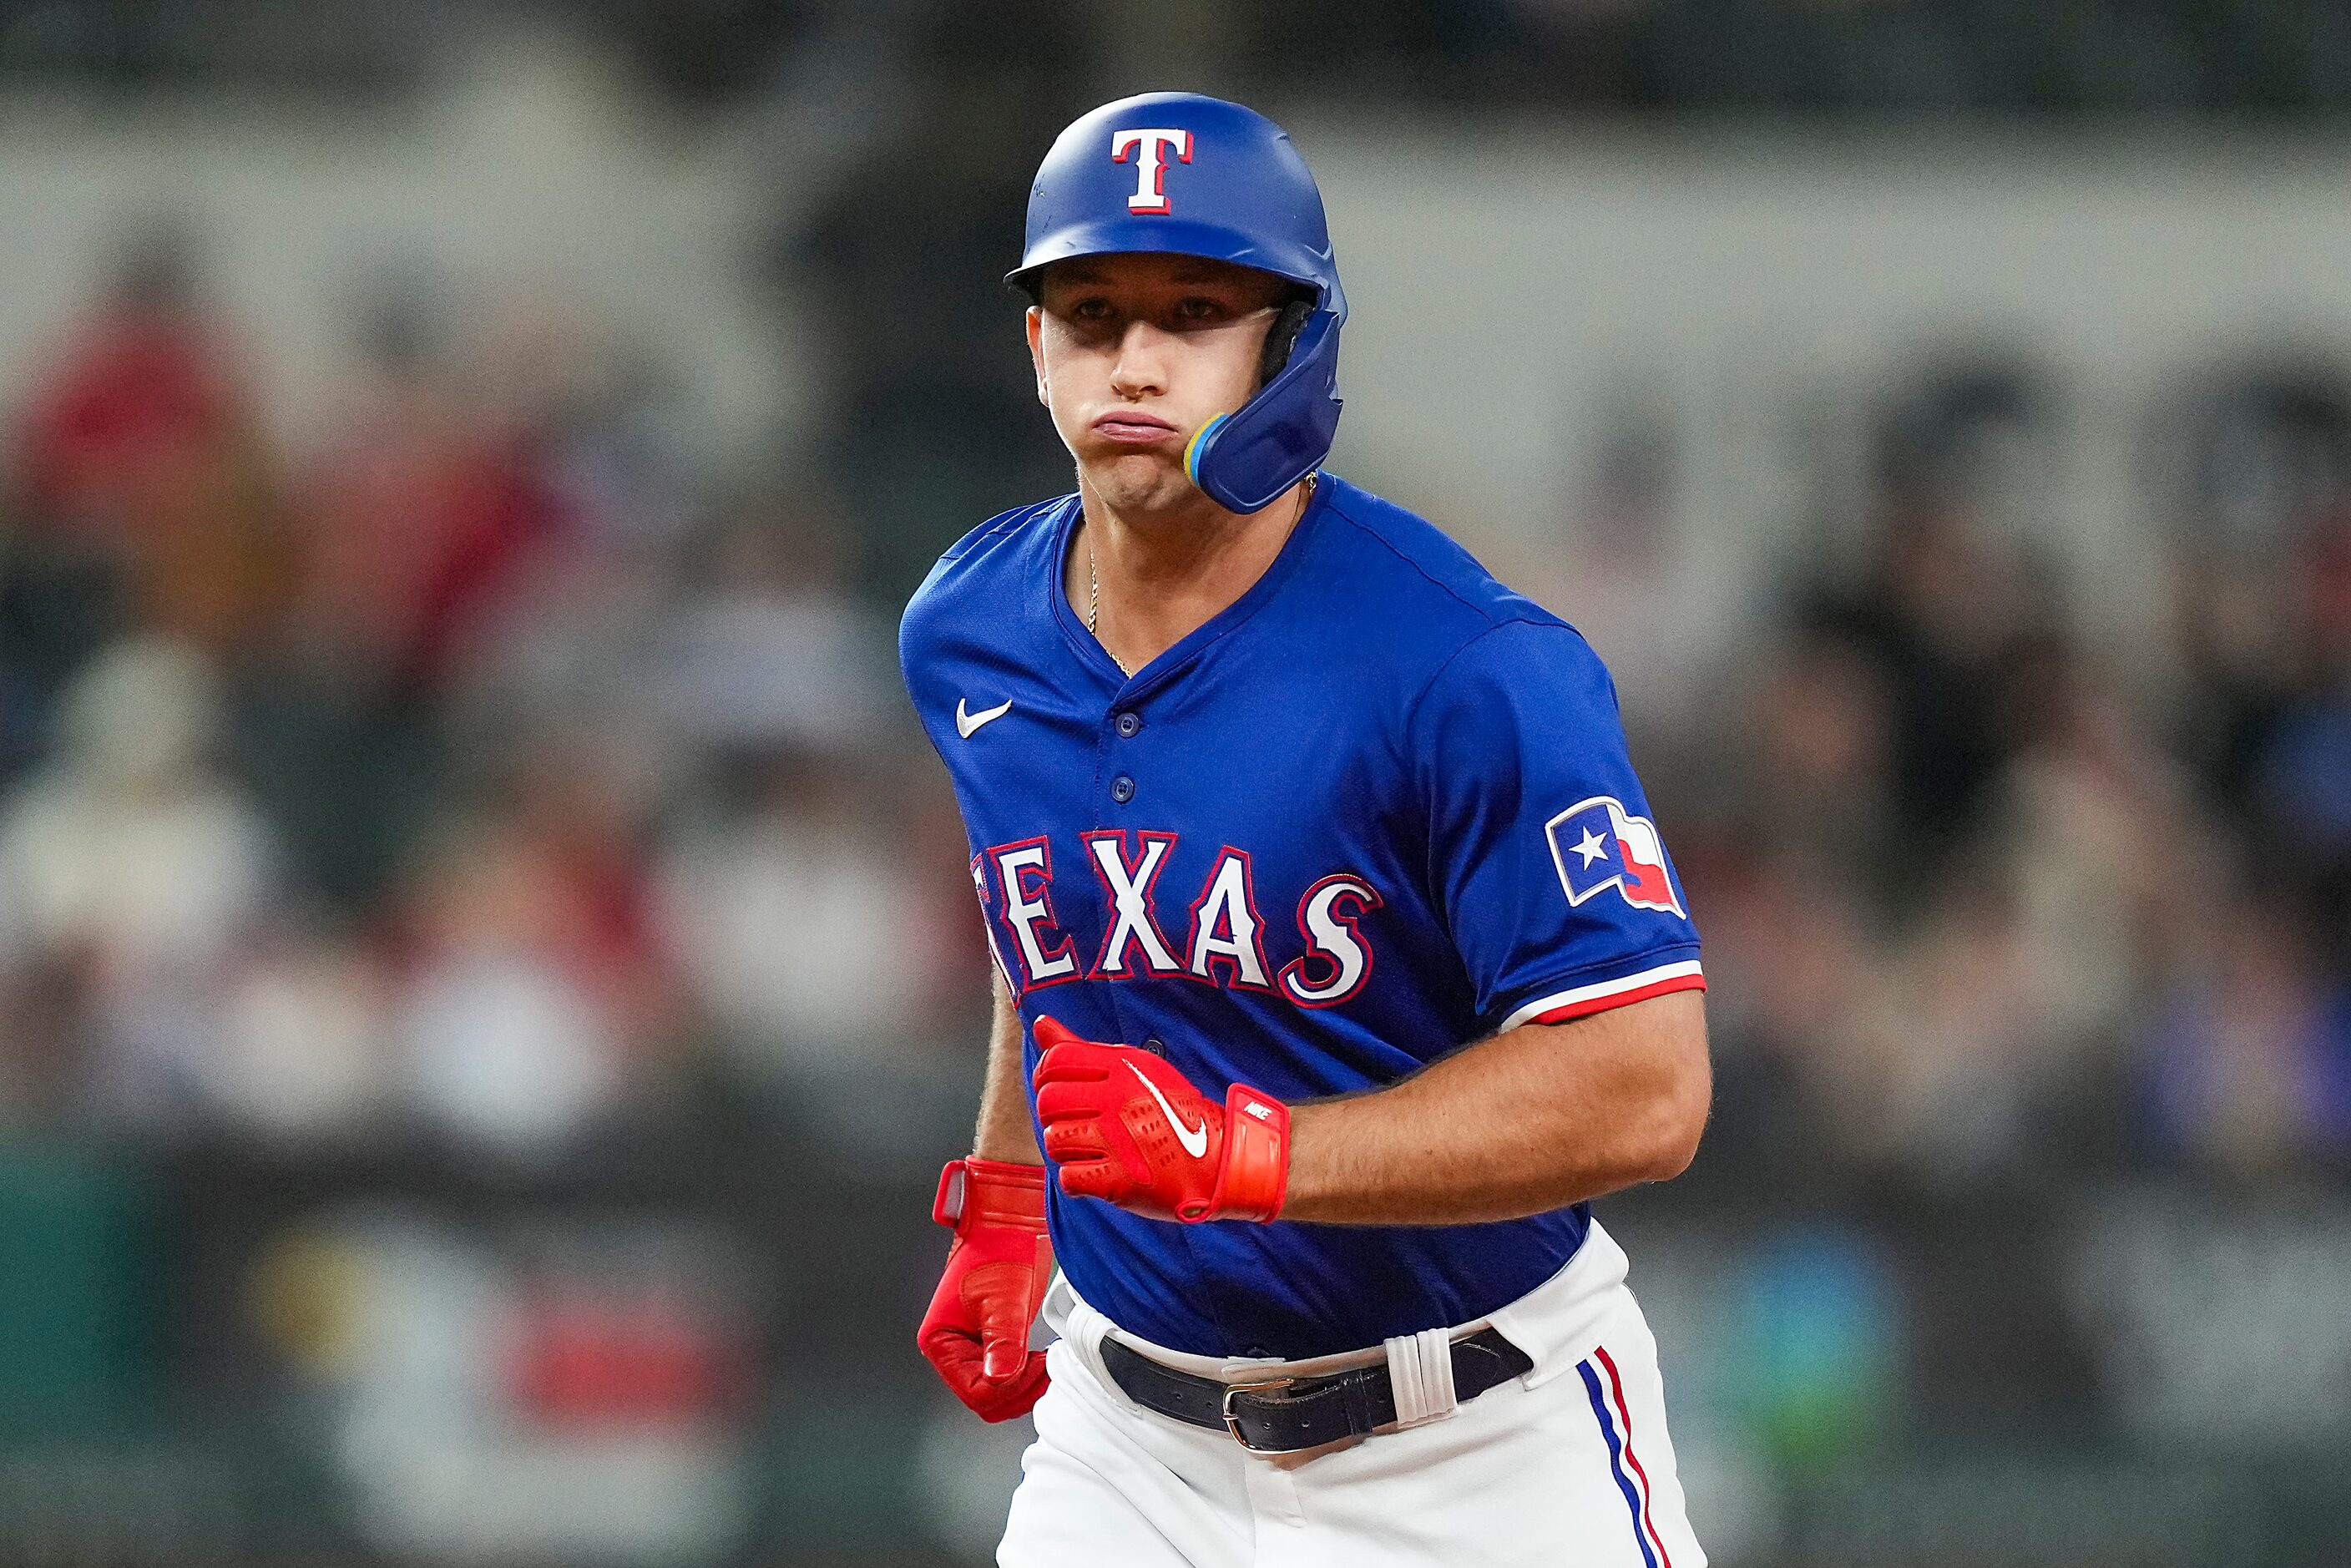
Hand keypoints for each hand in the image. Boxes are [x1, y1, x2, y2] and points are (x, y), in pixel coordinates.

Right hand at [917, 1158, 1053, 1420]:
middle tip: (1046, 1367)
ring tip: (1047, 1361)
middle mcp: (951, 1349)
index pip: (974, 1390)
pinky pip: (1008, 1377)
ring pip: (997, 1393)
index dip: (1008, 1386)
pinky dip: (1027, 1376)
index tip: (1036, 1365)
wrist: (1011, 1224)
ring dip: (1024, 1386)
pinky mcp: (991, 1344)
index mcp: (940, 1340)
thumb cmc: (1000, 1249)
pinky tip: (1042, 1358)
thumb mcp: (1005, 1298)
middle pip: (984, 1398)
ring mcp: (971, 1348)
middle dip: (1018, 1390)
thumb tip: (999, 1379)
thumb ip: (1002, 1341)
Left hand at [1032, 1016, 1289, 1222]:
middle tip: (1079, 1125)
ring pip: (1054, 1140)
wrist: (1218, 1158)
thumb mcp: (1135, 1068)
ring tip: (1091, 1150)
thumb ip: (1081, 1048)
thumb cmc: (1172, 1110)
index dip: (1046, 1079)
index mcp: (1123, 1066)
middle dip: (1055, 1117)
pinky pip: (1069, 1177)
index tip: (1061, 1093)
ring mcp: (1119, 1139)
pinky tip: (1097, 1174)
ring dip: (1067, 1150)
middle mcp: (1119, 1098)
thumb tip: (1040, 1023)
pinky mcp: (1121, 1179)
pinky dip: (1078, 1181)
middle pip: (1048, 1102)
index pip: (1054, 1062)